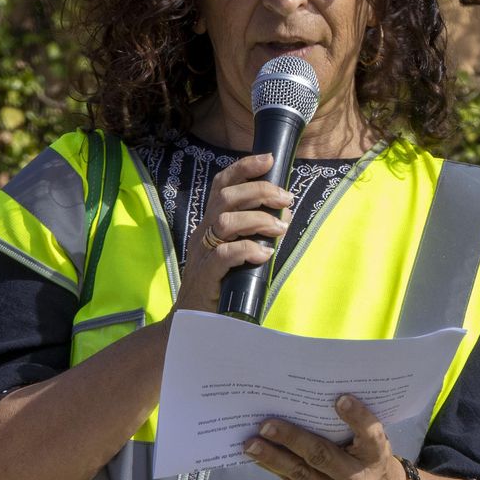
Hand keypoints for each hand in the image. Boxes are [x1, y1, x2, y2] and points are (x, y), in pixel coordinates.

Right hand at [174, 152, 292, 312]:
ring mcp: (202, 252)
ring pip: (226, 221)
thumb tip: (285, 212)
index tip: (269, 159)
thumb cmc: (221, 283)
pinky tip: (264, 255)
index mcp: (210, 222)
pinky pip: (224, 254)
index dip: (244, 168)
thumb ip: (258, 231)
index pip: (222, 185)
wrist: (193, 320)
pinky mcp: (205, 274)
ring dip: (258, 220)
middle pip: (227, 197)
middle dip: (261, 192)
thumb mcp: (238, 251)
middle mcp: (203, 232)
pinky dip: (247, 250)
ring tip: (280, 230)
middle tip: (286, 199)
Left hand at [244, 395, 405, 479]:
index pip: (370, 435)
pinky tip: (255, 455)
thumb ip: (355, 426)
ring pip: (300, 473)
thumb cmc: (370, 459)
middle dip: (293, 439)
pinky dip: (272, 466)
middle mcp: (357, 477)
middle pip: (323, 456)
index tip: (341, 399)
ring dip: (272, 457)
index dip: (357, 418)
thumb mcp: (374, 443)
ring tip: (250, 444)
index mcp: (376, 455)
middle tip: (267, 424)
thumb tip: (317, 398)